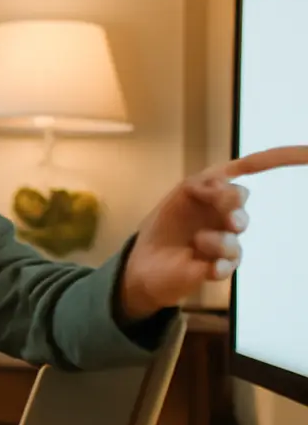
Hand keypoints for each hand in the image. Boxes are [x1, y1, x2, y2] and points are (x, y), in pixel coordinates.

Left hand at [119, 145, 307, 321]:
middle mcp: (226, 213)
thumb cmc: (162, 226)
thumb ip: (204, 184)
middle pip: (242, 197)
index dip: (281, 157)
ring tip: (196, 244)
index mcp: (216, 190)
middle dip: (227, 201)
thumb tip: (230, 185)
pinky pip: (230, 262)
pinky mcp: (221, 266)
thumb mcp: (178, 197)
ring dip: (215, 238)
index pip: (252, 166)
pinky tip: (206, 267)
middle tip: (213, 211)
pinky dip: (218, 263)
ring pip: (236, 233)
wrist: (144, 265)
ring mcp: (226, 239)